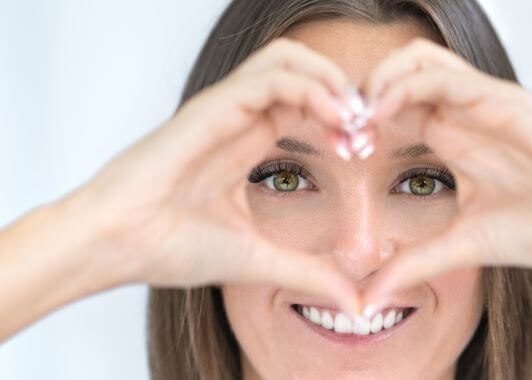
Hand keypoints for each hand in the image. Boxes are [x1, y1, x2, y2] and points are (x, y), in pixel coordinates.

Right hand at [64, 38, 359, 312]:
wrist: (118, 247)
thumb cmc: (171, 246)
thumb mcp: (259, 259)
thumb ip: (307, 272)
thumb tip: (354, 300)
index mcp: (247, 139)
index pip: (304, 101)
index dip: (341, 116)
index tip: (363, 150)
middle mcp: (238, 116)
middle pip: (300, 67)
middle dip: (342, 88)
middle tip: (367, 126)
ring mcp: (224, 108)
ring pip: (286, 59)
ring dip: (330, 80)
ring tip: (355, 118)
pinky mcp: (210, 108)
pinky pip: (269, 78)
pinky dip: (311, 89)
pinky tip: (336, 121)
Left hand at [360, 38, 531, 304]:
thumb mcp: (459, 246)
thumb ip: (414, 263)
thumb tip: (369, 297)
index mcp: (450, 137)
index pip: (393, 106)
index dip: (358, 120)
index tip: (338, 150)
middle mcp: (461, 114)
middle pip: (398, 72)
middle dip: (359, 93)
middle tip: (339, 129)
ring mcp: (481, 102)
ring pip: (417, 60)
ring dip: (378, 80)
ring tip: (357, 118)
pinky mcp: (502, 99)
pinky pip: (444, 75)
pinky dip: (406, 86)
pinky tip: (382, 115)